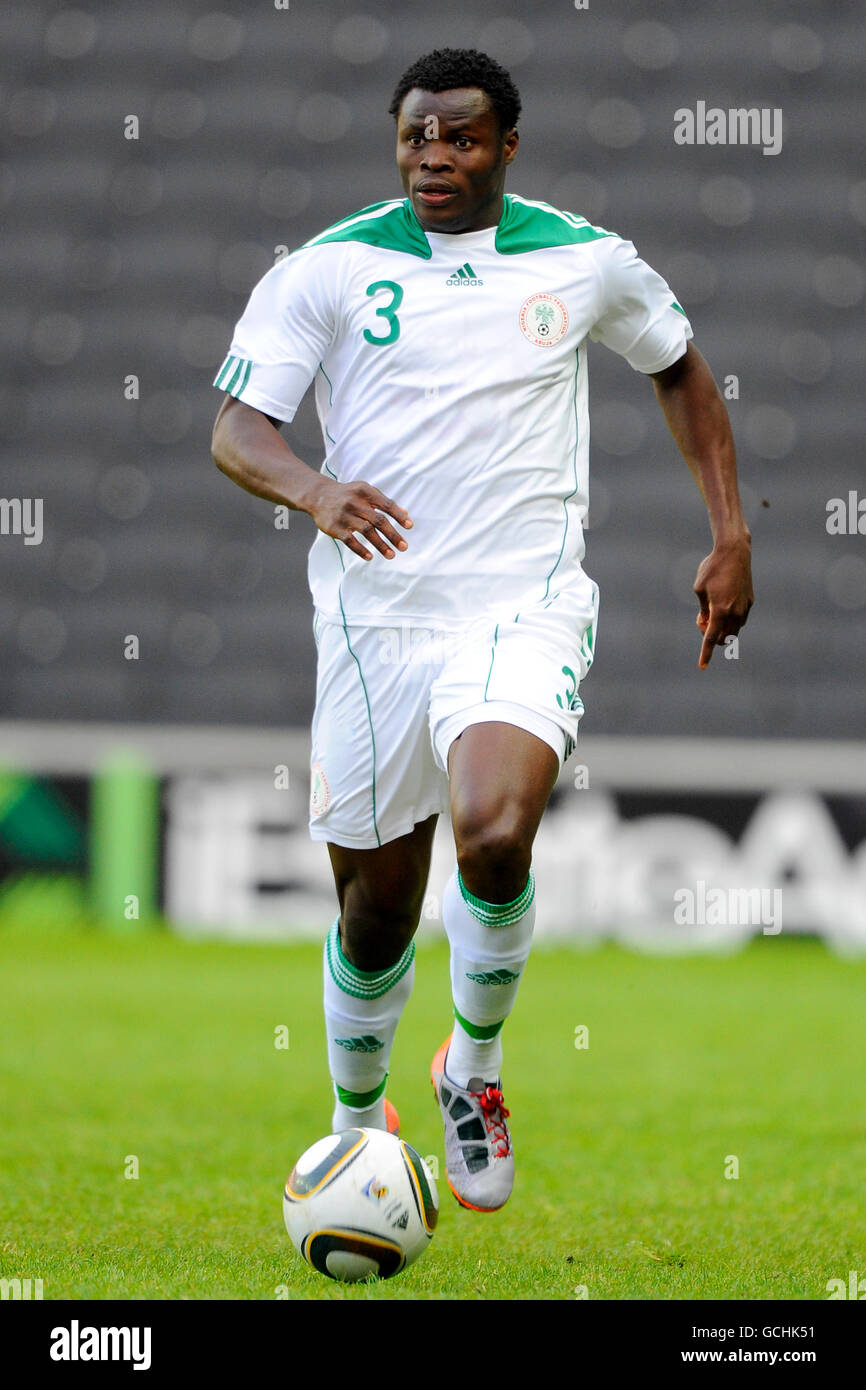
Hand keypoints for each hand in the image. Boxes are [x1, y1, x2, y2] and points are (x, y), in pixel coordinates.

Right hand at [305, 478, 411, 560]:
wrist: (318, 496)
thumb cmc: (348, 495)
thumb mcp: (365, 492)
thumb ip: (384, 502)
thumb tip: (406, 514)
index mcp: (365, 491)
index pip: (386, 504)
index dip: (398, 516)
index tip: (409, 526)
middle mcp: (354, 502)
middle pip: (378, 520)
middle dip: (392, 534)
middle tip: (404, 547)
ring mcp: (344, 515)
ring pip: (366, 531)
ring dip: (380, 545)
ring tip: (391, 555)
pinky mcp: (334, 527)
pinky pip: (349, 540)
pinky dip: (360, 550)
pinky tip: (370, 557)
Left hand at [693, 537, 752, 667]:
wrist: (735, 552)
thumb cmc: (713, 568)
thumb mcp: (699, 588)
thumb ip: (703, 609)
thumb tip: (707, 623)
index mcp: (720, 610)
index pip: (710, 638)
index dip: (705, 654)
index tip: (702, 667)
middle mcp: (735, 612)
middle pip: (723, 638)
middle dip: (711, 636)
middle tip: (702, 620)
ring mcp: (745, 608)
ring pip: (733, 631)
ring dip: (721, 629)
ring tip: (710, 612)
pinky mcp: (750, 602)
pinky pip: (740, 620)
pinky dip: (730, 620)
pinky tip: (723, 608)